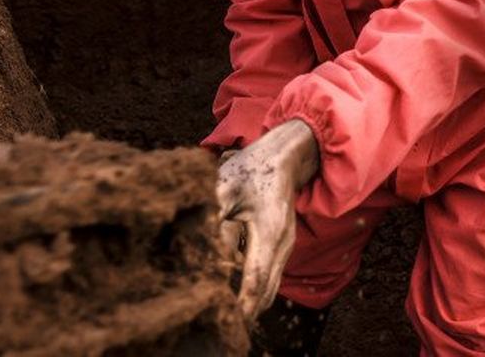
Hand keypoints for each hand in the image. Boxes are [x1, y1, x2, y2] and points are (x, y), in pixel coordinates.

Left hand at [216, 119, 319, 321]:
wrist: (282, 157)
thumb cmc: (251, 169)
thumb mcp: (225, 186)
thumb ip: (213, 217)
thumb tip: (199, 248)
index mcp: (269, 229)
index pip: (256, 276)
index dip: (243, 302)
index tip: (230, 320)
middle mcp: (282, 242)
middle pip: (266, 289)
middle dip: (247, 311)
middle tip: (225, 327)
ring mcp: (286, 246)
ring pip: (270, 286)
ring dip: (252, 303)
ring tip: (230, 319)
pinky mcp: (283, 245)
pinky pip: (271, 276)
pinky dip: (257, 291)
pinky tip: (241, 300)